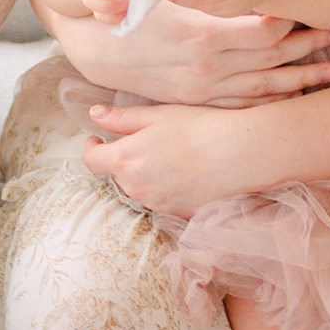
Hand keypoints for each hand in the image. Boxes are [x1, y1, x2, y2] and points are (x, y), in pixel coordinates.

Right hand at [53, 7, 329, 106]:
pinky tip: (293, 96)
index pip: (264, 30)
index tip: (313, 9)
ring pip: (264, 87)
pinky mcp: (197, 100)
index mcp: (204, 34)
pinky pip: (242, 105)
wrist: (97, 48)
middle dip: (309, 47)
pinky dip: (270, 101)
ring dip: (299, 78)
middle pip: (273, 58)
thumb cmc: (131, 8)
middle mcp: (209, 66)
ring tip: (329, 72)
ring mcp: (204, 88)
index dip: (293, 21)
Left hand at [81, 101, 275, 215]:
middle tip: (147, 140)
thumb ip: (121, 119)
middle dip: (124, 159)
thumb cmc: (197, 128)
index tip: (98, 139)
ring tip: (171, 155)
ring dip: (144, 174)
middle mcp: (135, 187)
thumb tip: (94, 116)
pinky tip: (185, 171)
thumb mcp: (155, 116)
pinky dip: (165, 187)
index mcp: (124, 160)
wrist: (237, 154)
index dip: (92, 148)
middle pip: (117, 174)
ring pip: (139, 187)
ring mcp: (156, 204)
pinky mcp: (176, 213)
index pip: (92, 160)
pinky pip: (160, 199)